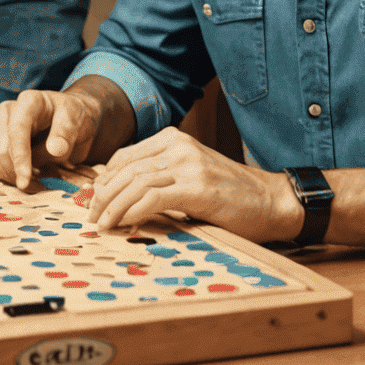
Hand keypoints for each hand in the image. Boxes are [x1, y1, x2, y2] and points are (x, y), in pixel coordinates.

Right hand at [0, 89, 101, 188]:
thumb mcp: (76, 121)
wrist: (69, 121)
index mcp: (30, 102)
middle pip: (3, 149)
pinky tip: (24, 177)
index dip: (19, 156)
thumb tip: (54, 149)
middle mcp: (9, 111)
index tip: (25, 180)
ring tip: (36, 182)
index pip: (17, 130)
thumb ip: (65, 133)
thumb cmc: (72, 118)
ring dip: (12, 176)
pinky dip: (7, 175)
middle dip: (19, 172)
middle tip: (42, 186)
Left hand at [88, 127, 299, 241]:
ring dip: (113, 205)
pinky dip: (133, 211)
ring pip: (135, 181)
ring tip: (102, 224)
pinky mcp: (198, 186)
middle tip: (91, 217)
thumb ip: (162, 178)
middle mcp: (178, 145)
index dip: (105, 180)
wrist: (272, 201)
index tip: (94, 201)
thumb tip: (123, 197)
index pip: (125, 156)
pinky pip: (153, 196)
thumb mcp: (191, 177)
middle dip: (103, 194)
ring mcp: (188, 164)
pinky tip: (124, 224)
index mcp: (174, 139)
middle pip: (126, 168)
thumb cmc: (232, 195)